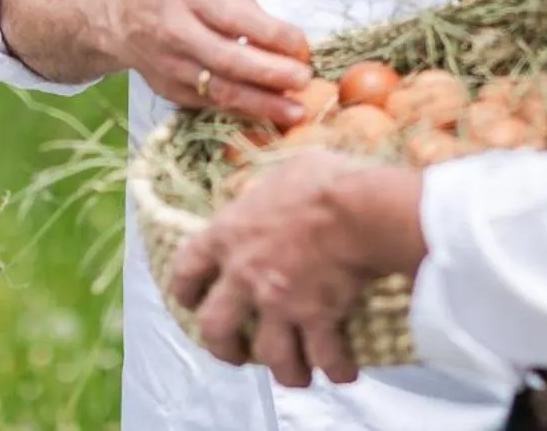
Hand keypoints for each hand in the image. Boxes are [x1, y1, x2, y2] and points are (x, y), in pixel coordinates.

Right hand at [107, 0, 312, 125]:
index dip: (275, 36)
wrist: (122, 18)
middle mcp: (177, 34)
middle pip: (228, 60)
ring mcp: (170, 67)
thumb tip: (291, 45)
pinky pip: (209, 105)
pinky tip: (266, 118)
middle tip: (304, 82)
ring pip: (219, 90)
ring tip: (293, 113)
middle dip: (270, 74)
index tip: (303, 48)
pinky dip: (240, 112)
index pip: (238, 19)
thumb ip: (249, 14)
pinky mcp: (169, 92)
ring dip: (260, 104)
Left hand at [169, 151, 372, 387]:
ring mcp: (279, 303)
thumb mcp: (283, 172)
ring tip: (298, 374)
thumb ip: (267, 190)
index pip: (186, 269)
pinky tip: (344, 372)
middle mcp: (246, 276)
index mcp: (229, 236)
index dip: (185, 290)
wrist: (360, 208)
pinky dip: (335, 369)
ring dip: (286, 370)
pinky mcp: (317, 319)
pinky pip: (324, 358)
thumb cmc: (322, 182)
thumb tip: (270, 191)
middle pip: (216, 329)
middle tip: (239, 354)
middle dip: (225, 349)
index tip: (192, 301)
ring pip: (272, 356)